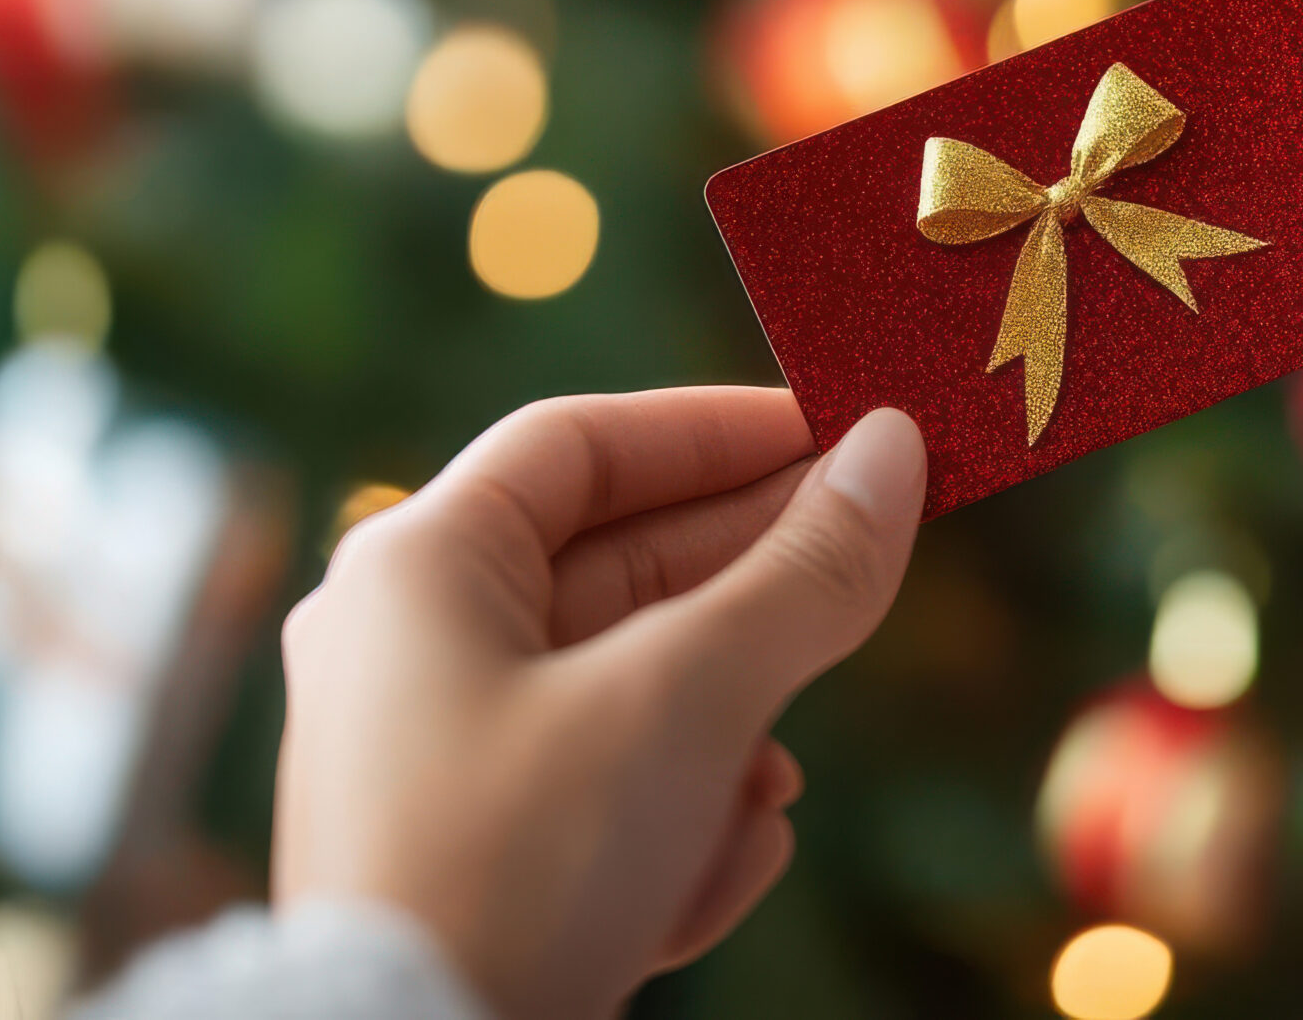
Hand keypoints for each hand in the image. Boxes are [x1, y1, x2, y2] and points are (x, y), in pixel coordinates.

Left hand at [271, 390, 924, 1017]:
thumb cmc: (525, 865)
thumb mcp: (690, 700)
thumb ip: (804, 572)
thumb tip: (895, 453)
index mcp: (415, 569)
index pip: (581, 442)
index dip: (718, 428)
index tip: (840, 431)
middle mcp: (407, 647)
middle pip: (618, 570)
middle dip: (750, 601)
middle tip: (867, 574)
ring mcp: (435, 757)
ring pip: (629, 693)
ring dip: (725, 741)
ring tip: (766, 791)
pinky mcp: (469, 854)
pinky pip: (602, 790)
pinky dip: (673, 822)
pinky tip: (707, 874)